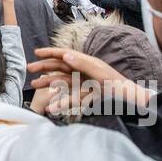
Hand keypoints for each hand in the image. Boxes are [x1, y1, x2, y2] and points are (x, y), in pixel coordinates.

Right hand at [26, 47, 153, 117]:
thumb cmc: (119, 87)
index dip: (50, 52)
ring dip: (48, 83)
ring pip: (61, 82)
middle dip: (44, 67)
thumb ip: (83, 64)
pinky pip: (69, 98)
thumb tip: (65, 55)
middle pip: (60, 67)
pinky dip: (60, 102)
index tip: (36, 52)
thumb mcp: (101, 74)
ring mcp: (84, 84)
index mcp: (87, 62)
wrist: (131, 104)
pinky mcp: (86, 97)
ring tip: (34, 85)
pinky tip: (51, 107)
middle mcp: (83, 72)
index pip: (65, 54)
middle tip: (30, 69)